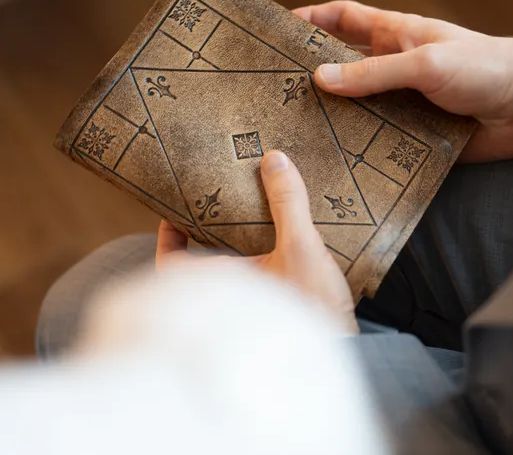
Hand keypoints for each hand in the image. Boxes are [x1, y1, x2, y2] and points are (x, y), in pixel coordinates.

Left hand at [156, 151, 357, 332]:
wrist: (345, 353)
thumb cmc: (312, 309)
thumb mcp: (301, 247)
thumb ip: (287, 203)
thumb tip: (274, 160)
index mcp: (220, 286)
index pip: (171, 264)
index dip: (167, 240)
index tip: (174, 214)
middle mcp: (227, 301)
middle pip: (201, 266)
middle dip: (205, 237)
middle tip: (215, 205)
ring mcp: (248, 310)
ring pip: (228, 278)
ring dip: (233, 251)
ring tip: (248, 220)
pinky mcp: (272, 315)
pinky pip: (254, 287)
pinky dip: (256, 267)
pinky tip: (276, 248)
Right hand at [294, 1, 512, 162]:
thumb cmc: (484, 69)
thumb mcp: (425, 62)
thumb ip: (374, 71)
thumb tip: (322, 78)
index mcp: (396, 36)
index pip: (344, 19)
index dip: (312, 18)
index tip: (279, 27)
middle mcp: (393, 68)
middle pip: (341, 66)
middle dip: (311, 73)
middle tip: (276, 87)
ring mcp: (400, 102)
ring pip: (354, 107)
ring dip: (331, 116)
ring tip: (294, 127)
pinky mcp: (410, 135)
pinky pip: (375, 140)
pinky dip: (355, 146)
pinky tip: (332, 157)